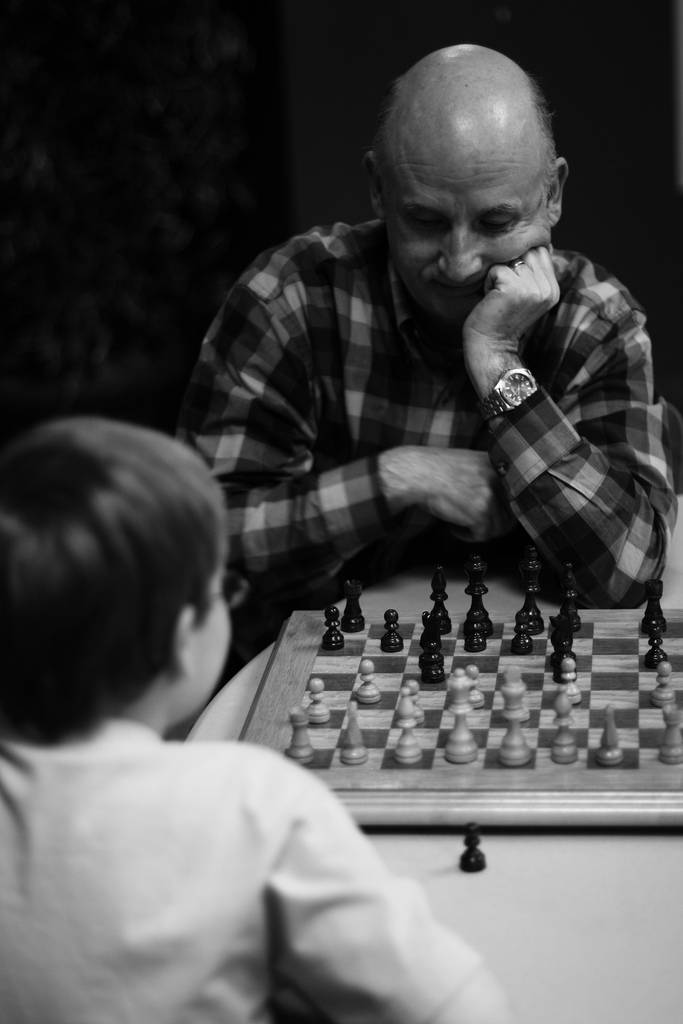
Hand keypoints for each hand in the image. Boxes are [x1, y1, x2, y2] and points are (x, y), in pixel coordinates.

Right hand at [378, 447, 514, 542]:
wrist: (416, 473)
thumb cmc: (434, 470)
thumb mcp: (469, 464)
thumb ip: (488, 477)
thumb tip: (501, 504)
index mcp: (498, 464)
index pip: (516, 494)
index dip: (504, 510)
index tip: (494, 517)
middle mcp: (499, 478)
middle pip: (510, 513)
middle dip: (493, 525)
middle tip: (477, 527)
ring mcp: (491, 495)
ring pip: (499, 528)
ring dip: (480, 531)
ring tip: (462, 526)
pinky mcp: (481, 512)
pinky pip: (483, 535)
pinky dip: (468, 536)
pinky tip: (454, 528)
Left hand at [462, 245, 558, 396]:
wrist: (491, 347)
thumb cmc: (501, 319)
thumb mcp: (525, 294)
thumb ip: (534, 271)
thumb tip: (539, 243)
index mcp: (553, 289)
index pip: (541, 251)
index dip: (520, 261)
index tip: (512, 287)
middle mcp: (548, 288)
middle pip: (528, 251)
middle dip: (510, 265)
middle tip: (503, 291)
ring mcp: (533, 289)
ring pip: (512, 258)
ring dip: (498, 273)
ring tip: (498, 295)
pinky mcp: (515, 289)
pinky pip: (497, 269)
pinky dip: (488, 282)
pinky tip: (491, 299)